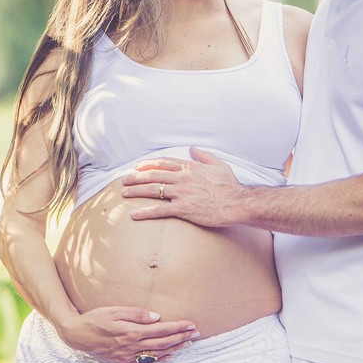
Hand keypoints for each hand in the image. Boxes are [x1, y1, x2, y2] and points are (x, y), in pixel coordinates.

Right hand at [58, 306, 198, 362]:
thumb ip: (136, 313)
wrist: (76, 335)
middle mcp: (131, 347)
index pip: (161, 330)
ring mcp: (127, 356)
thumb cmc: (95, 319)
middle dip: (181, 338)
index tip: (190, 324)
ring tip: (187, 344)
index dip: (178, 328)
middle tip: (195, 334)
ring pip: (156, 354)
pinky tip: (168, 356)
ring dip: (174, 349)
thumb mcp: (114, 310)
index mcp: (131, 332)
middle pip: (163, 343)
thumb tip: (157, 317)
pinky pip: (145, 362)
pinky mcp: (122, 361)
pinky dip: (159, 359)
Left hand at [120, 147, 246, 226]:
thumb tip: (192, 148)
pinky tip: (134, 215)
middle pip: (154, 175)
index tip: (137, 166)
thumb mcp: (219, 165)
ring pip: (153, 190)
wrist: (238, 202)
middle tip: (124, 181)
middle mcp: (183, 178)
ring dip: (136, 191)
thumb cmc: (230, 186)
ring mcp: (182, 193)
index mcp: (190, 167)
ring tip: (124, 194)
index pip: (163, 163)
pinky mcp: (183, 209)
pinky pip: (160, 210)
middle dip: (136, 177)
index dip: (148, 164)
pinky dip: (145, 212)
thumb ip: (204, 156)